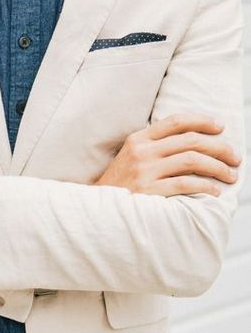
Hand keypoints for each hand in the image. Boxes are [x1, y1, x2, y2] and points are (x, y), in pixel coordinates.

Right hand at [91, 114, 241, 196]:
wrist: (97, 210)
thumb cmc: (119, 185)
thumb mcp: (130, 157)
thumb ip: (154, 146)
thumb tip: (191, 142)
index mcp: (138, 139)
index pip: (176, 121)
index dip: (202, 121)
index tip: (220, 127)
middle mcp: (141, 152)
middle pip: (190, 141)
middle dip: (219, 147)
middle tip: (235, 157)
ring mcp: (144, 171)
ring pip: (191, 161)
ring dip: (217, 167)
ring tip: (230, 175)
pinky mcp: (149, 192)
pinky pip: (185, 184)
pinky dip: (204, 187)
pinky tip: (214, 191)